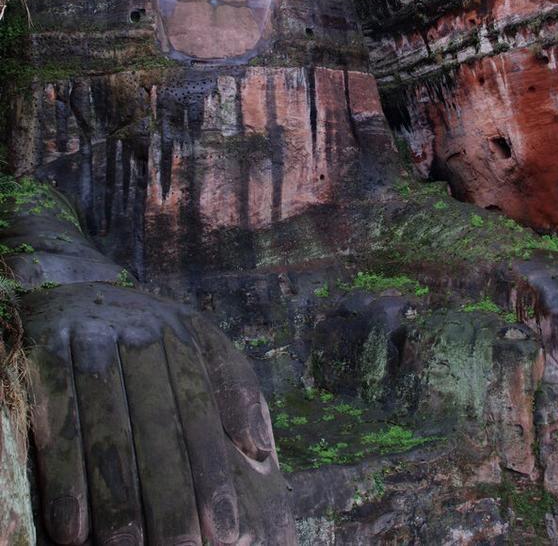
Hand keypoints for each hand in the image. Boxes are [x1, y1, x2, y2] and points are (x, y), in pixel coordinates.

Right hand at [22, 283, 295, 545]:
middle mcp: (139, 330)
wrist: (70, 289)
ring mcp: (89, 336)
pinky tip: (72, 526)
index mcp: (182, 332)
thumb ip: (234, 389)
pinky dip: (65, 473)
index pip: (200, 410)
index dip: (213, 473)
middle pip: (157, 422)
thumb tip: (261, 450)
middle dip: (170, 494)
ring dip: (117, 495)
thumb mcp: (198, 344)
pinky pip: (56, 417)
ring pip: (107, 425)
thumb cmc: (145, 335)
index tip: (227, 531)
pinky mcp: (44, 348)